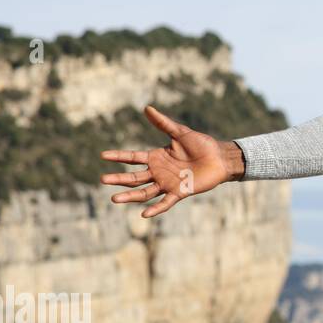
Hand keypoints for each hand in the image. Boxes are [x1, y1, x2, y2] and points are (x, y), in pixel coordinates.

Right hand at [100, 105, 242, 217]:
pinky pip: (165, 202)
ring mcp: (168, 183)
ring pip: (144, 192)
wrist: (220, 158)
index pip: (132, 158)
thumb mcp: (181, 133)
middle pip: (134, 178)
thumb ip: (163, 123)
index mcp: (156, 157)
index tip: (103, 155)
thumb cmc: (202, 144)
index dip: (118, 156)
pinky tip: (144, 214)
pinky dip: (156, 209)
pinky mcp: (180, 192)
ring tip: (114, 199)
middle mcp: (159, 172)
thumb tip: (147, 108)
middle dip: (119, 179)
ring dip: (130, 196)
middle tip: (103, 179)